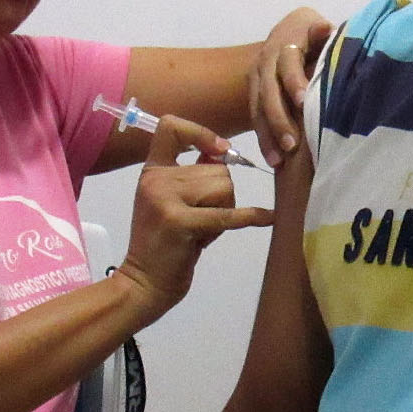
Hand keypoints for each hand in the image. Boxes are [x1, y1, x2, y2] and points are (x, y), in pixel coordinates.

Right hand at [117, 114, 273, 318]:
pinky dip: (250, 216)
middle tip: (201, 223)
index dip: (201, 132)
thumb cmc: (164, 245)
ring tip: (201, 231)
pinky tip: (267, 217)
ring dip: (224, 212)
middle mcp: (156, 179)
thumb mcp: (172, 201)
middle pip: (216, 169)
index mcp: (152, 171)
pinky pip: (226, 213)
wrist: (145, 283)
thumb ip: (192, 174)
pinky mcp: (180, 221)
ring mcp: (164, 199)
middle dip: (221, 197)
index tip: (220, 150)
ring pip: (224, 188)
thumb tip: (220, 150)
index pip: (171, 128)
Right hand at [249, 7, 332, 167]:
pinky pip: (255, 117)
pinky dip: (264, 139)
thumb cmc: (317, 35)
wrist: (289, 35)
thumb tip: (326, 28)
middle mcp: (266, 60)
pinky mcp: (253, 93)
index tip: (303, 102)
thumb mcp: (321, 30)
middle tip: (292, 144)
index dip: (294, 82)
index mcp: (285, 42)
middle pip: (269, 91)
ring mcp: (257, 77)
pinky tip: (274, 160)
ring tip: (280, 160)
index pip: (288, 64)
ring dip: (268, 135)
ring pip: (258, 108)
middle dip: (279, 119)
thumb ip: (323, 33)